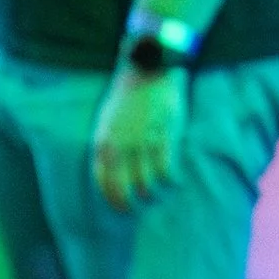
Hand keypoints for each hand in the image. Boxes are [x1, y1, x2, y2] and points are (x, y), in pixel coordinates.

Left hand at [92, 64, 187, 211]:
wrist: (148, 69)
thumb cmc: (127, 96)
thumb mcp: (106, 122)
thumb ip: (106, 146)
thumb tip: (110, 170)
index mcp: (103, 143)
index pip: (103, 182)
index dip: (113, 199)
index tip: (121, 207)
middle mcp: (120, 147)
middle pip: (124, 190)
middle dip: (131, 205)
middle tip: (141, 208)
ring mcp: (142, 144)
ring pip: (147, 186)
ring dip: (154, 196)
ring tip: (160, 194)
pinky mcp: (163, 138)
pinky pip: (166, 172)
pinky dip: (171, 182)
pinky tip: (175, 181)